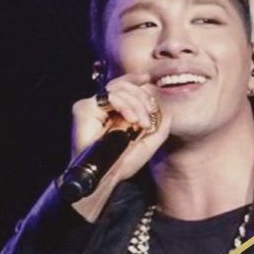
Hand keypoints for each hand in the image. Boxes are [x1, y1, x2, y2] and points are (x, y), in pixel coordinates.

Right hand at [69, 73, 170, 221]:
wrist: (107, 174)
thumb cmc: (123, 162)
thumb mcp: (149, 143)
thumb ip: (160, 128)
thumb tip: (169, 112)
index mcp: (115, 112)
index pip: (124, 87)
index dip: (135, 79)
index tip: (148, 79)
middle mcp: (103, 107)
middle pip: (124, 85)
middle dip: (142, 99)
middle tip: (148, 118)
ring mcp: (93, 106)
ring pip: (119, 89)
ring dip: (136, 105)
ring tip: (141, 123)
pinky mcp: (84, 108)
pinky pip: (109, 96)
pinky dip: (124, 105)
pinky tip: (131, 119)